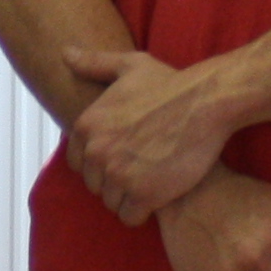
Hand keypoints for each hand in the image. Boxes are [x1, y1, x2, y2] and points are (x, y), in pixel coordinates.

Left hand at [65, 46, 238, 224]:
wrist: (206, 102)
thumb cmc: (171, 84)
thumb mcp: (129, 66)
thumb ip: (94, 63)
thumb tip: (64, 53)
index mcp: (86, 126)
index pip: (79, 163)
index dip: (101, 162)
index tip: (125, 156)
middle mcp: (96, 152)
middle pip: (95, 185)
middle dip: (115, 181)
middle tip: (142, 169)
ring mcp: (118, 174)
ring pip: (111, 202)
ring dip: (129, 197)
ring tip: (152, 180)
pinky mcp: (143, 194)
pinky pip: (130, 216)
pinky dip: (143, 211)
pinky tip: (158, 196)